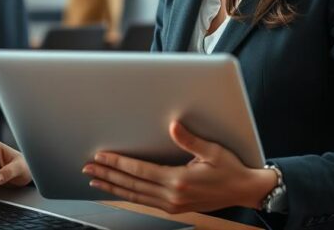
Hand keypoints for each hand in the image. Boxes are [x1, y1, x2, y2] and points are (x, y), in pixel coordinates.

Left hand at [82, 121, 277, 214]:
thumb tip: (173, 125)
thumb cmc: (230, 169)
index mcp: (179, 180)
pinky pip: (144, 201)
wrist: (245, 191)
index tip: (101, 156)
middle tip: (88, 167)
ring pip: (135, 196)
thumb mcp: (212, 151)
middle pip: (131, 185)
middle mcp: (172, 195)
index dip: (118, 163)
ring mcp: (173, 204)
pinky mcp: (175, 207)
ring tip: (95, 179)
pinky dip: (127, 194)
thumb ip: (190, 139)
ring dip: (113, 186)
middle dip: (108, 174)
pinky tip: (118, 189)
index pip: (140, 172)